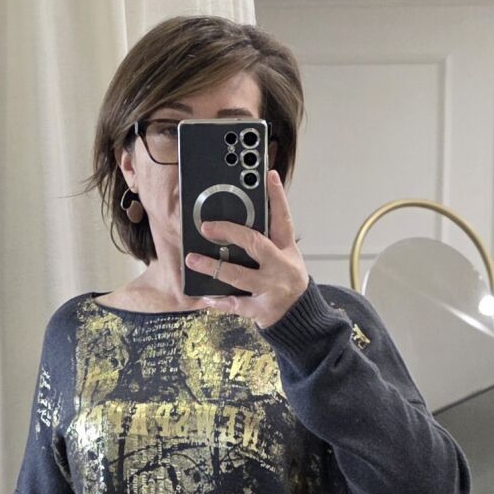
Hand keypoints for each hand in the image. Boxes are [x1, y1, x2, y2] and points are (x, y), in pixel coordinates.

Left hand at [185, 167, 308, 329]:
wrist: (300, 317)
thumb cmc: (287, 282)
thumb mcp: (286, 258)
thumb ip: (268, 242)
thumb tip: (237, 225)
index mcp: (287, 250)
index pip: (283, 219)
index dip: (277, 196)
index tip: (270, 175)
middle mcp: (280, 266)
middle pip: (255, 243)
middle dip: (230, 232)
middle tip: (207, 227)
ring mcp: (271, 288)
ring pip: (240, 275)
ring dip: (213, 267)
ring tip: (192, 259)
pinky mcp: (262, 309)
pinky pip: (236, 304)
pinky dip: (220, 301)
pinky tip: (207, 297)